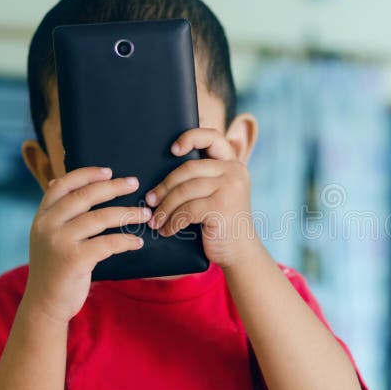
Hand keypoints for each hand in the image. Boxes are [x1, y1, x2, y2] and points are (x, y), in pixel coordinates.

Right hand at [23, 166, 150, 322]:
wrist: (45, 304)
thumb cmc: (54, 268)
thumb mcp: (47, 236)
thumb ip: (56, 214)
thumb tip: (57, 181)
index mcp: (42, 216)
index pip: (62, 185)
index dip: (87, 174)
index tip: (109, 171)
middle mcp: (47, 225)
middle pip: (85, 196)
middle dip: (113, 187)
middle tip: (134, 183)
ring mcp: (60, 242)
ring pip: (101, 218)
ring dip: (127, 214)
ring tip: (145, 215)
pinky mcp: (75, 259)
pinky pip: (108, 243)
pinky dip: (126, 241)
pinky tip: (137, 242)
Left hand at [145, 128, 258, 267]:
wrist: (240, 252)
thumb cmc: (222, 223)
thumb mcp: (218, 194)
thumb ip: (203, 178)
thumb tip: (160, 172)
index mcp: (232, 164)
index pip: (212, 136)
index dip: (190, 137)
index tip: (172, 150)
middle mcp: (234, 172)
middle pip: (188, 169)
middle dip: (165, 186)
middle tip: (150, 200)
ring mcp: (230, 188)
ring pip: (184, 191)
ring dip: (165, 207)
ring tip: (155, 220)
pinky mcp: (222, 207)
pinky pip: (187, 210)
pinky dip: (173, 222)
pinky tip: (167, 230)